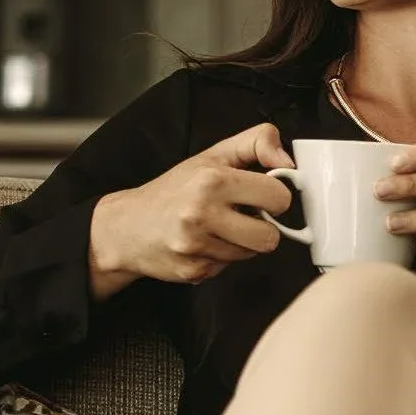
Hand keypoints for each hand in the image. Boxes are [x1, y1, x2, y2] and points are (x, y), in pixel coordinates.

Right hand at [89, 123, 294, 295]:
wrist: (127, 226)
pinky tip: (203, 243)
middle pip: (270, 237)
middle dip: (262, 226)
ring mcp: (196, 246)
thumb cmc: (174, 190)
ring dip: (241, 243)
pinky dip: (221, 258)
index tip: (261, 195)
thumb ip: (256, 143)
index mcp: (212, 180)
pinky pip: (229, 268)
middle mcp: (202, 213)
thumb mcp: (213, 154)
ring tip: (217, 227)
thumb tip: (289, 160)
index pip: (278, 197)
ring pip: (251, 254)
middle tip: (242, 215)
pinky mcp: (193, 271)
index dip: (274, 197)